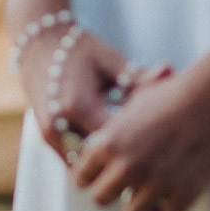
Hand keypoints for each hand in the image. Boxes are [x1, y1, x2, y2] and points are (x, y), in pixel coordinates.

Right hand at [18, 26, 161, 163]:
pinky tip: (113, 154)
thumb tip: (170, 72)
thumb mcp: (110, 61)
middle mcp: (60, 124)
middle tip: (151, 163)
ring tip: (133, 161)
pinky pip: (73, 159)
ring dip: (106, 164)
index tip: (160, 148)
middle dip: (124, 160)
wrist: (39, 44)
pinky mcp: (46, 137)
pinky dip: (92, 159)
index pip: (115, 143)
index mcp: (79, 106)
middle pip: (100, 159)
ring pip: (85, 165)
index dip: (139, 148)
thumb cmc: (80, 50)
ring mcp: (49, 134)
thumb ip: (138, 76)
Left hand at [72, 66, 209, 210]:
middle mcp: (127, 167)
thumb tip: (98, 142)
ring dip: (137, 209)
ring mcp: (156, 184)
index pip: (81, 177)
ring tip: (148, 197)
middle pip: (100, 200)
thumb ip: (112, 128)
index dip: (92, 176)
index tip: (102, 174)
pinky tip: (169, 205)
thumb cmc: (174, 92)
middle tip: (125, 186)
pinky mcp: (183, 195)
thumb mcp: (131, 105)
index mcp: (109, 143)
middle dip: (111, 193)